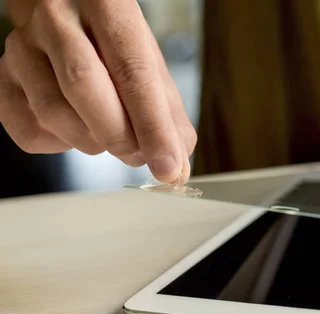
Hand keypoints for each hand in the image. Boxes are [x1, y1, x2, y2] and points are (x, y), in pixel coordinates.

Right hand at [0, 0, 195, 183]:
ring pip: (54, 114)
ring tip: (113, 137)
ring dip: (92, 142)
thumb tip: (176, 166)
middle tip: (139, 155)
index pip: (132, 72)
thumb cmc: (115, 45)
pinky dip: (61, 146)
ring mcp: (22, 46)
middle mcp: (56, 18)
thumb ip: (168, 114)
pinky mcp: (2, 78)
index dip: (153, 127)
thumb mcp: (151, 65)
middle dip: (120, 136)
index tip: (168, 166)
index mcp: (107, 6)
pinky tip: (78, 129)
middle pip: (85, 87)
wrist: (68, 18)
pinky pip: (29, 131)